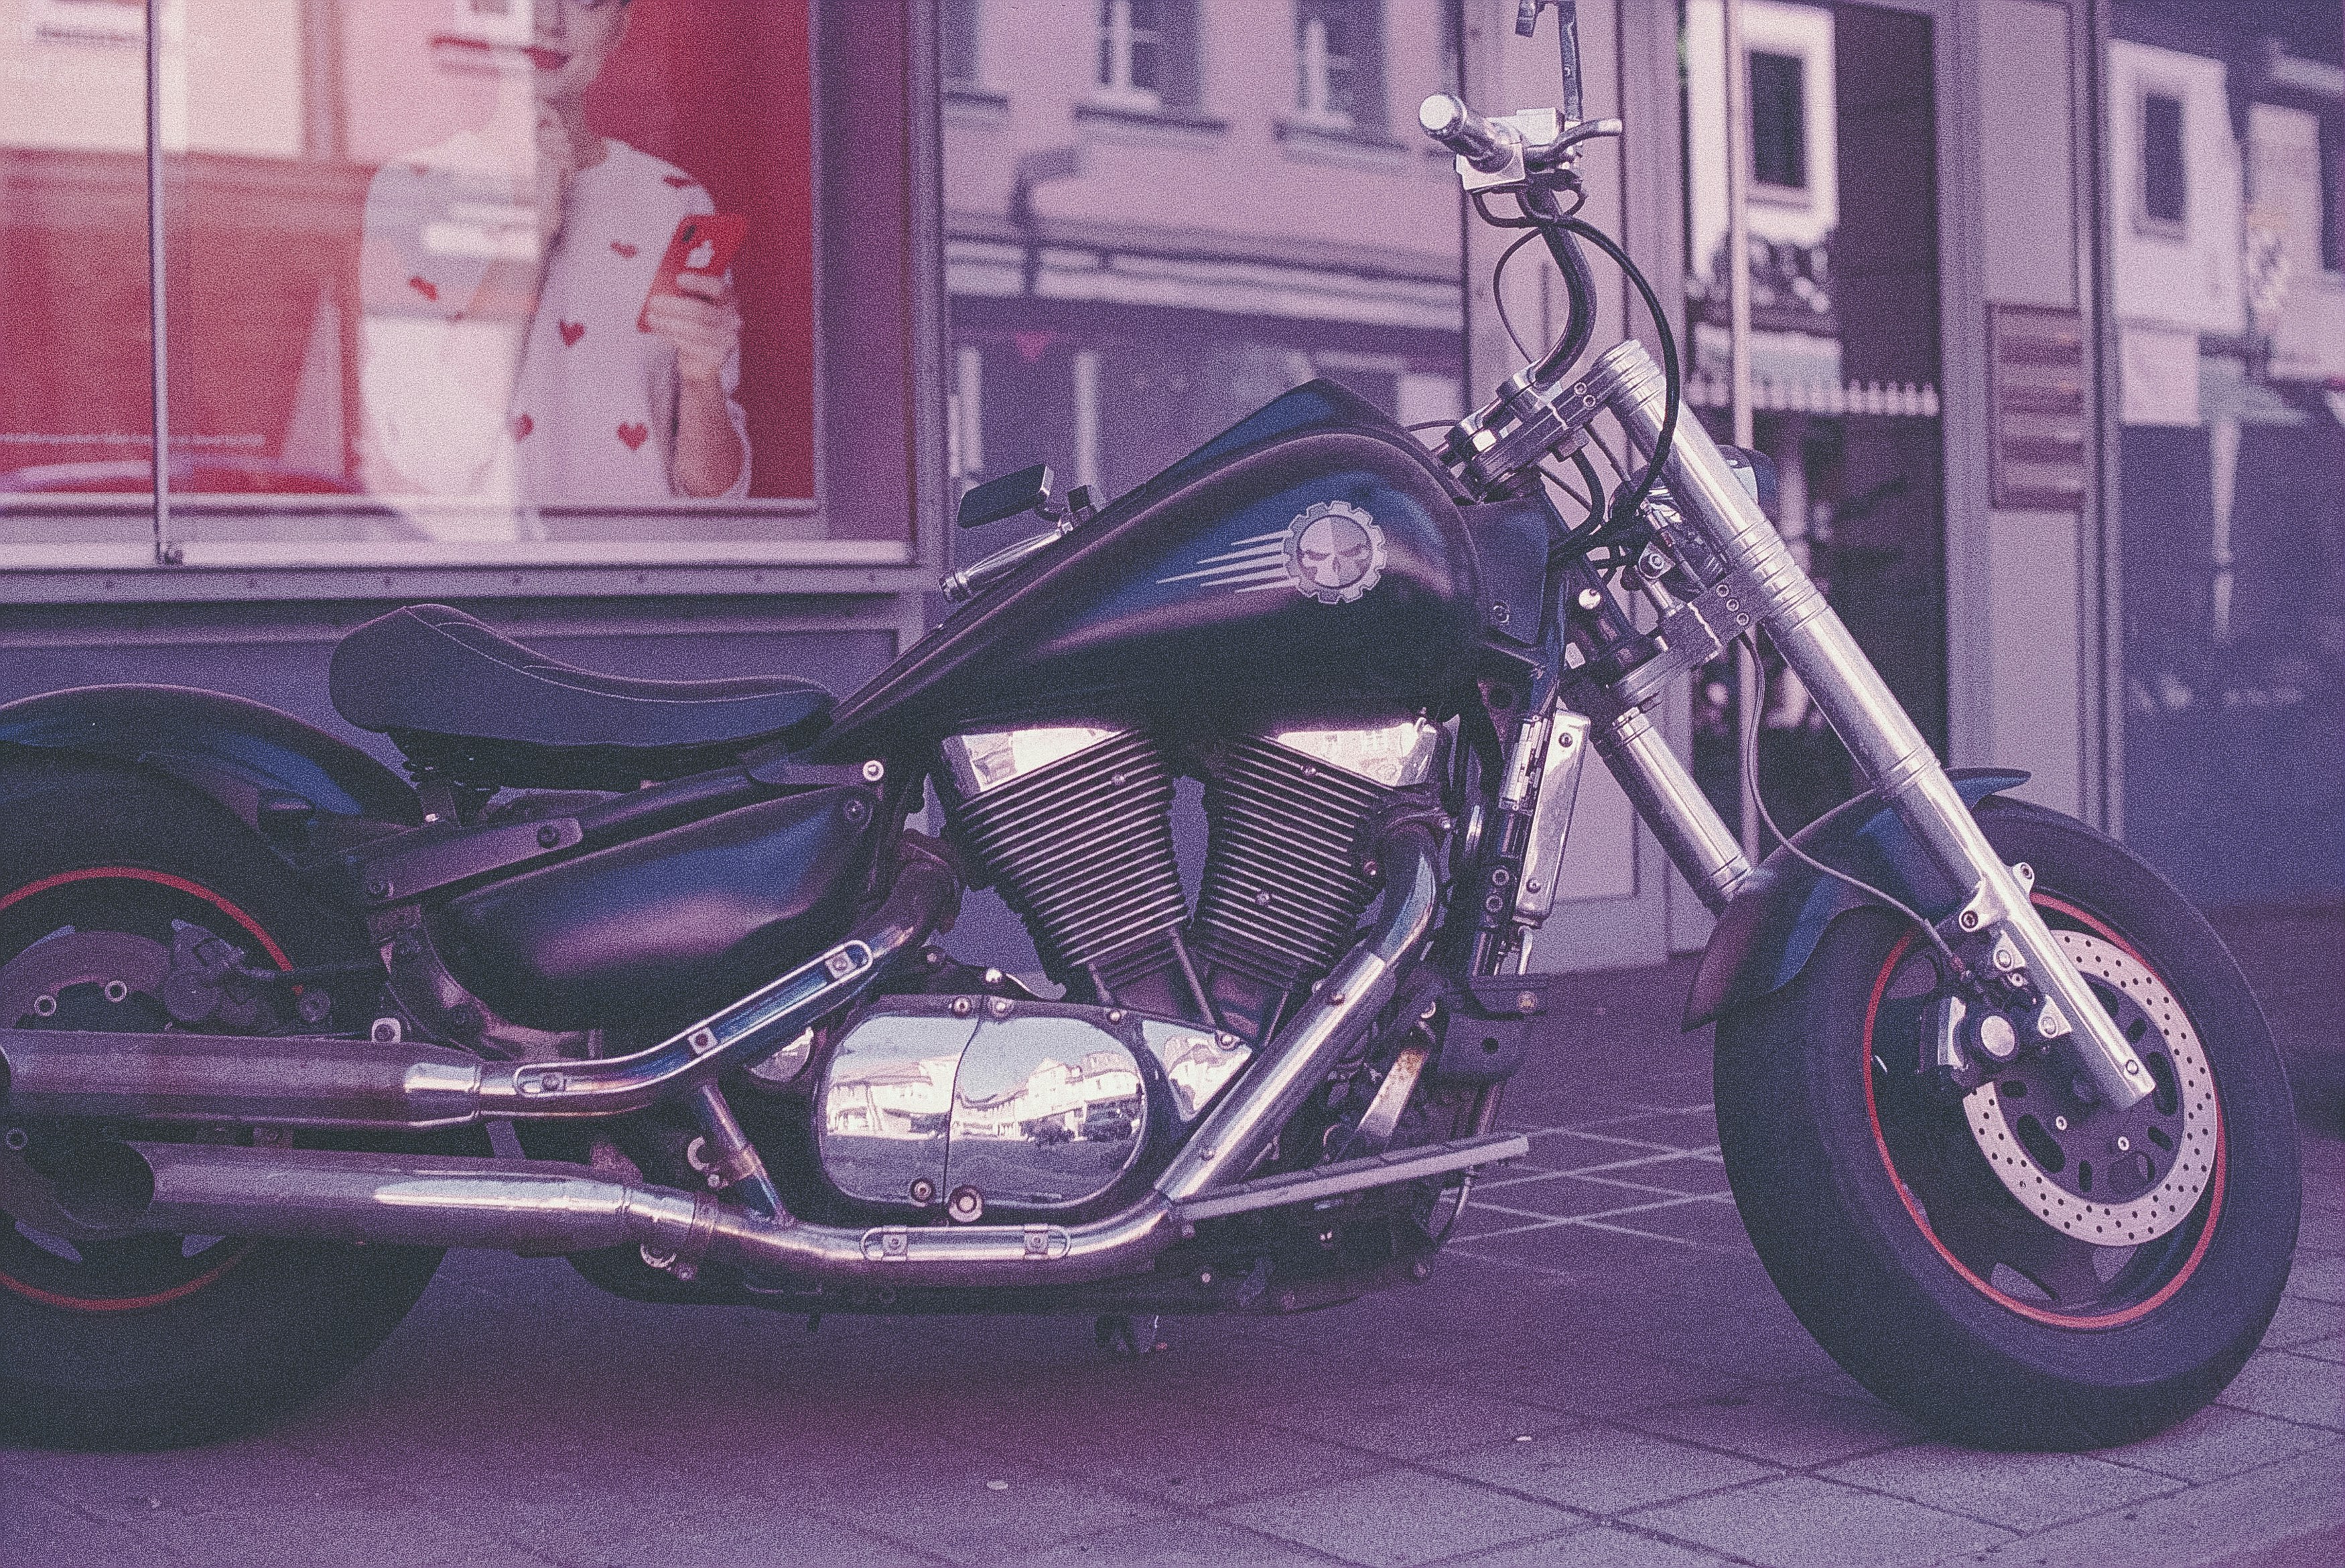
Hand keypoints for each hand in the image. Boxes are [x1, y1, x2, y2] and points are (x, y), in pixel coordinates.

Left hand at [642, 269, 741, 386]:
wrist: (701, 358)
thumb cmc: (695, 323)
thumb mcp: (693, 303)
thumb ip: (684, 292)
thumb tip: (663, 284)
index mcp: (727, 299)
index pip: (717, 288)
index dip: (698, 282)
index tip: (679, 279)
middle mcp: (731, 319)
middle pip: (702, 311)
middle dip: (674, 306)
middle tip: (654, 302)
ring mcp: (726, 339)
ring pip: (694, 330)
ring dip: (668, 323)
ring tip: (652, 318)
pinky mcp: (715, 356)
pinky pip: (690, 346)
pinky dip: (671, 337)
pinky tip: (660, 331)